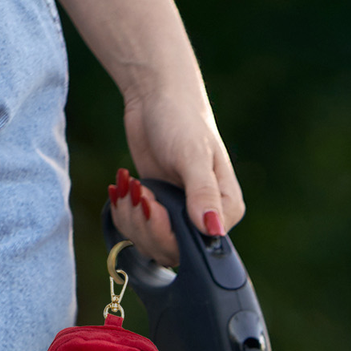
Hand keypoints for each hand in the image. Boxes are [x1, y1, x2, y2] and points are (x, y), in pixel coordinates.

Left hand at [106, 89, 243, 267]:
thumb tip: (215, 230)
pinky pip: (137, 234)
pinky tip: (125, 189)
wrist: (155, 99)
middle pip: (171, 252)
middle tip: (138, 191)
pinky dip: (124, 215)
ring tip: (130, 187)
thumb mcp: (192, 155)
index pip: (198, 247)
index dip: (167, 233)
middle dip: (145, 226)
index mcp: (225, 208)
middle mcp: (204, 219)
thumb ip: (203, 194)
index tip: (151, 203)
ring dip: (131, 221)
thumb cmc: (181, 118)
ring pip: (151, 246)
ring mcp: (179, 217)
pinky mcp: (156, 213)